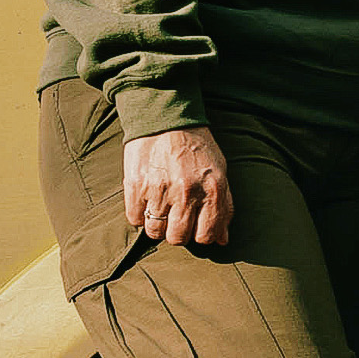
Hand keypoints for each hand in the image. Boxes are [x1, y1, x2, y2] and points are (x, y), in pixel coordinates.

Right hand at [123, 125, 234, 249]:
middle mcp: (187, 192)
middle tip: (176, 217)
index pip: (206, 235)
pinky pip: (135, 218)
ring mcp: (160, 189)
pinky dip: (139, 214)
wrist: (165, 117)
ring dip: (157, 225)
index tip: (195, 226)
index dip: (200, 235)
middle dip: (177, 232)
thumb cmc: (196, 146)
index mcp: (212, 189)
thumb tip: (222, 239)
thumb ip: (224, 207)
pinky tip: (146, 200)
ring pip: (155, 232)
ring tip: (160, 208)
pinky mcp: (136, 185)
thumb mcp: (219, 171)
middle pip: (178, 238)